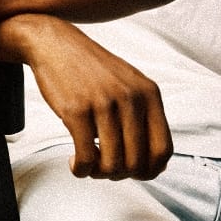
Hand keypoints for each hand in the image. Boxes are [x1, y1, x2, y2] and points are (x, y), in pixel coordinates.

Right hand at [17, 20, 172, 179]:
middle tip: (105, 168)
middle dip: (120, 175)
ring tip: (89, 164)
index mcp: (149, 93)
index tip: (134, 173)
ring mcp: (104, 103)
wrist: (56, 45)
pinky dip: (80, 170)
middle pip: (137, 163)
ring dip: (98, 174)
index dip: (150, 171)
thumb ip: (145, 117)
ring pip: (112, 165)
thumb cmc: (92, 71)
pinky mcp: (76, 110)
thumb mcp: (130, 85)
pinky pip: (86, 158)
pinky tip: (75, 162)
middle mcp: (131, 98)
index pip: (163, 150)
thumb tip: (156, 163)